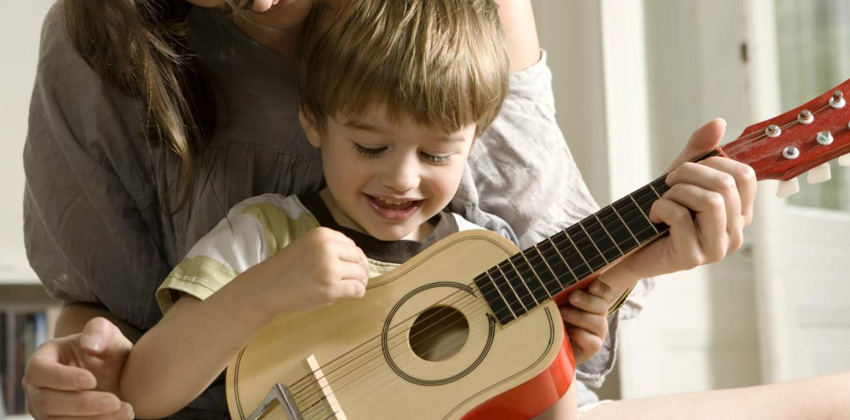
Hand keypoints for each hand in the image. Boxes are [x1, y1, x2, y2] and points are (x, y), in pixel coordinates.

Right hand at [23, 317, 133, 418]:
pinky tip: (119, 419)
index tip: (92, 380)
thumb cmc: (107, 352)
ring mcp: (43, 410)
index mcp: (43, 359)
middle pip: (45, 402)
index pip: (39, 371)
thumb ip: (100, 331)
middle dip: (81, 404)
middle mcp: (37, 387)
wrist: (117, 376)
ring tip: (125, 411)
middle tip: (114, 402)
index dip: (62, 378)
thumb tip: (90, 344)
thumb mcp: (109, 336)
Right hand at [259, 227, 369, 312]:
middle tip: (355, 280)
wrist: (268, 286)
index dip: (355, 258)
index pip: (352, 245)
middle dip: (360, 270)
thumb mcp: (308, 246)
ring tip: (350, 288)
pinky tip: (350, 295)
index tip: (352, 267)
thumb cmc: (288, 268)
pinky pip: (357, 289)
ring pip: (360, 274)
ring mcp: (330, 268)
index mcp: (323, 234)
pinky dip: (357, 293)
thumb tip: (358, 259)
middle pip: (359, 259)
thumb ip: (330, 248)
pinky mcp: (331, 288)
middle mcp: (328, 248)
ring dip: (359, 282)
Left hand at [559, 280, 615, 363]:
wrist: (549, 344)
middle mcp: (598, 315)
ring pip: (599, 323)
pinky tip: (570, 332)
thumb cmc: (552, 317)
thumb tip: (555, 284)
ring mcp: (597, 332)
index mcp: (592, 301)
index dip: (600, 289)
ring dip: (580, 317)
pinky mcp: (592, 347)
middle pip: (602, 306)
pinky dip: (582, 336)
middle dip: (587, 300)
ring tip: (562, 313)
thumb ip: (561, 295)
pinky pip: (594, 343)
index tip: (592, 286)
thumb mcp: (556, 304)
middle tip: (572, 297)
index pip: (604, 292)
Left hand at [619, 118, 756, 278]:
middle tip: (668, 182)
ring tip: (664, 200)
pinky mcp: (694, 258)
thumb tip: (719, 123)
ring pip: (710, 201)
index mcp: (739, 213)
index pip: (745, 175)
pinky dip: (661, 208)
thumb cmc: (660, 214)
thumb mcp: (680, 178)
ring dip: (677, 192)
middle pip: (726, 185)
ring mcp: (717, 249)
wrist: (631, 249)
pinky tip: (654, 218)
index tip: (686, 169)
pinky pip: (681, 218)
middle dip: (689, 173)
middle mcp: (735, 233)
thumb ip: (699, 152)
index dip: (713, 162)